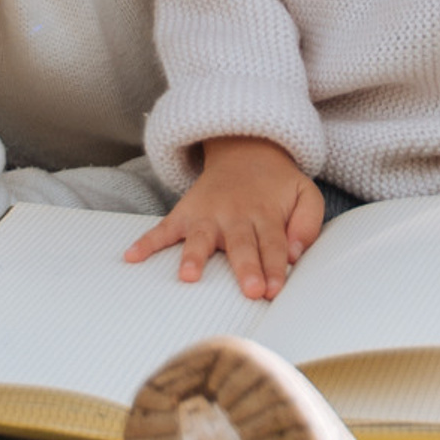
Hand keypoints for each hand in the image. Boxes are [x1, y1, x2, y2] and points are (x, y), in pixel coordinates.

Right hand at [125, 137, 323, 299]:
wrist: (246, 149)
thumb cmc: (277, 184)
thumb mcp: (305, 194)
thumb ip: (307, 222)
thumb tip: (296, 252)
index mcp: (266, 214)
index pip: (273, 244)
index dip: (275, 267)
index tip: (274, 289)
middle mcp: (236, 215)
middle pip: (241, 244)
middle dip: (245, 267)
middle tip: (249, 289)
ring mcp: (208, 214)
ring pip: (201, 237)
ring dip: (194, 256)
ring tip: (189, 276)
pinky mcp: (185, 213)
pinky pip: (163, 228)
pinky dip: (147, 242)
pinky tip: (132, 256)